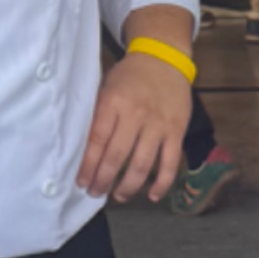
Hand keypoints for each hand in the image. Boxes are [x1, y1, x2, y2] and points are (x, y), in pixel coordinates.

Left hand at [78, 51, 190, 201]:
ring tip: (119, 196)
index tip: (82, 181)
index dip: (88, 164)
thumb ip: (99, 115)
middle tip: (96, 193)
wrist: (164, 61)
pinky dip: (162, 182)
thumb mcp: (107, 88)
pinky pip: (170, 163)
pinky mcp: (176, 132)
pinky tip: (154, 196)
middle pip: (117, 155)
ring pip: (143, 163)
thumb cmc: (130, 76)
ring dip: (129, 185)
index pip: (97, 140)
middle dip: (104, 179)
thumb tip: (87, 150)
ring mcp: (158, 126)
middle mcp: (136, 115)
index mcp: (113, 103)